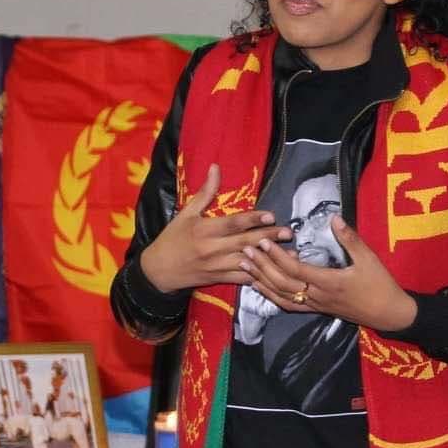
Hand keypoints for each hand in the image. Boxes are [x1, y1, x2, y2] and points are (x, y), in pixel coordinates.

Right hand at [138, 165, 289, 293]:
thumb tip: (216, 168)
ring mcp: (216, 266)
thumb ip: (205, 193)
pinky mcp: (219, 279)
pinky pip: (241, 279)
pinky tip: (274, 273)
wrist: (158, 271)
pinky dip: (258, 276)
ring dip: (269, 259)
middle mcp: (211, 249)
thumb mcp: (185, 214)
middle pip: (244, 243)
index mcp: (203, 230)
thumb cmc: (172, 239)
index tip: (271, 216)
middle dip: (268, 238)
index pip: (232, 224)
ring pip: (247, 263)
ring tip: (289, 255)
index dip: (252, 220)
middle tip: (288, 232)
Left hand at [239, 216, 417, 332]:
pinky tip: (259, 286)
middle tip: (245, 250)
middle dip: (262, 267)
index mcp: (329, 282)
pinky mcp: (316, 309)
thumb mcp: (369, 259)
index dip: (277, 257)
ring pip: (281, 296)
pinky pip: (288, 305)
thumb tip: (334, 218)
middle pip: (282, 283)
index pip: (296, 270)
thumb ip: (350, 239)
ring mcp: (315, 305)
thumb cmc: (380, 284)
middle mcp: (317, 296)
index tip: (263, 242)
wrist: (388, 313)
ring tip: (244, 266)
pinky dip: (271, 295)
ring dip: (261, 281)